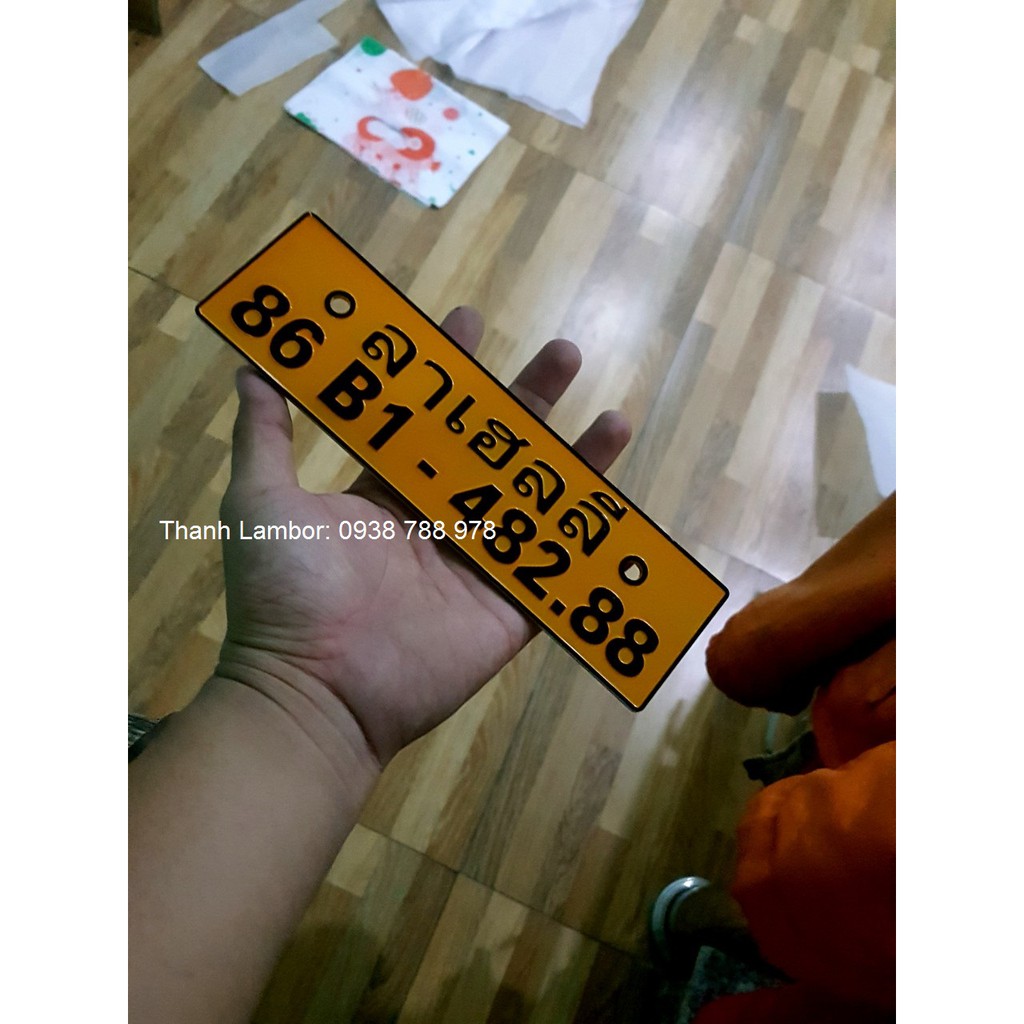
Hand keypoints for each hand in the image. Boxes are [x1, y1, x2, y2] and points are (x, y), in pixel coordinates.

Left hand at [218, 307, 630, 766]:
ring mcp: (475, 566)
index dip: (448, 372)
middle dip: (528, 400)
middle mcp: (436, 521)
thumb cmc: (286, 593)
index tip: (468, 320)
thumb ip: (267, 434)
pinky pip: (554, 570)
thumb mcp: (264, 500)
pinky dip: (586, 539)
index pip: (427, 421)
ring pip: (535, 502)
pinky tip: (615, 499)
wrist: (314, 692)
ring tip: (614, 418)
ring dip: (574, 461)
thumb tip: (250, 366)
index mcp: (384, 494)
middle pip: (495, 450)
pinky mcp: (507, 610)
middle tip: (562, 353)